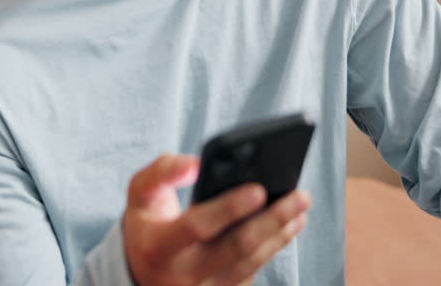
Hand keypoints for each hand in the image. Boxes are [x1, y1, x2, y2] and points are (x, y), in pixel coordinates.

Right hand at [123, 154, 309, 285]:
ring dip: (280, 234)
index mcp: (158, 247)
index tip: (258, 189)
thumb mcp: (139, 193)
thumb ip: (162, 171)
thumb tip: (197, 165)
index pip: (198, 226)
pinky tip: (287, 226)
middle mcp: (182, 275)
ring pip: (251, 262)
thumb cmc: (146, 224)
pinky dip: (272, 247)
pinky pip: (252, 272)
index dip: (229, 208)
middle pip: (236, 248)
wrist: (142, 271)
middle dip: (272, 220)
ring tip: (300, 208)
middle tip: (300, 196)